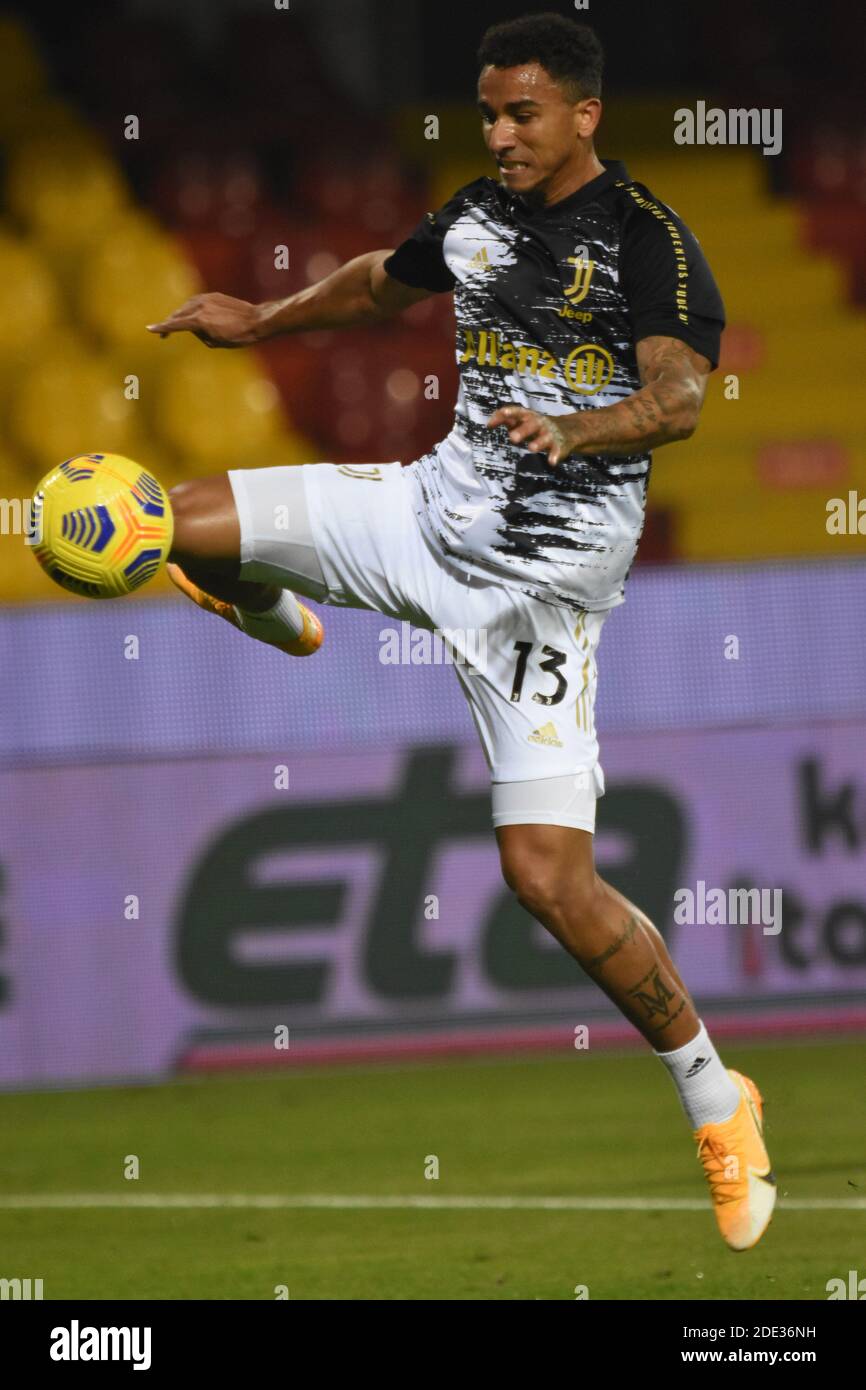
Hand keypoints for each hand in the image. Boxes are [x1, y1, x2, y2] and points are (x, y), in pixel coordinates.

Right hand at [147, 293, 264, 347]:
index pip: (175, 324)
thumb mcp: (215, 342)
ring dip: (181, 317)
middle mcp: (200, 306)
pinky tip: (194, 317)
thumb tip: (195, 326)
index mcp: (199, 320)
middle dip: (170, 324)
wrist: (256, 320)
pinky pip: (196, 303)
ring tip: (180, 328)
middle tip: (163, 335)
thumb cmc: (238, 336)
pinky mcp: (213, 295)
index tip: (149, 329)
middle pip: (178, 315)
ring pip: (186, 308)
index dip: (162, 328)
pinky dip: (192, 310)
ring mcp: (206, 299)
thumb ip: (200, 334)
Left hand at [487, 404, 573, 465]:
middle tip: (512, 438)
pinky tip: (551, 462)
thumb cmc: (538, 427)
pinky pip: (558, 451)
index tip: (491, 424)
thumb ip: (509, 421)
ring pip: (545, 438)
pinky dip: (555, 456)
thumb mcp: (524, 422)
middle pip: (532, 424)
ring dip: (538, 442)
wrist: (569, 430)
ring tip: (531, 449)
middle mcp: (540, 423)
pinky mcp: (561, 446)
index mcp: (530, 417)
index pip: (517, 412)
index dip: (505, 416)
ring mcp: (551, 435)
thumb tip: (489, 424)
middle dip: (523, 430)